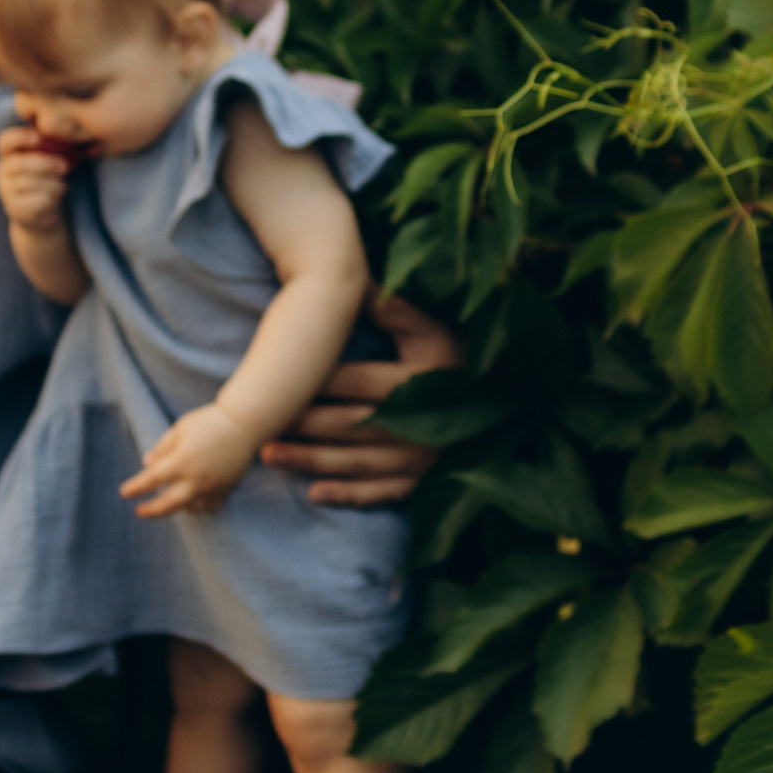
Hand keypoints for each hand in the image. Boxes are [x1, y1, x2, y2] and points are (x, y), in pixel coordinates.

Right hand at [0, 124, 74, 237]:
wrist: (39, 212)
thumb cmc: (44, 178)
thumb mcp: (43, 161)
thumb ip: (47, 149)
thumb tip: (66, 138)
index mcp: (7, 155)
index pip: (4, 142)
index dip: (19, 137)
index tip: (38, 138)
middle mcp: (2, 172)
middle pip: (20, 163)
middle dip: (46, 163)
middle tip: (65, 166)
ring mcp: (6, 191)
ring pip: (30, 182)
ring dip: (53, 182)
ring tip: (63, 184)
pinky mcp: (15, 208)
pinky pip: (37, 199)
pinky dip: (52, 196)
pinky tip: (58, 195)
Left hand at [121, 401, 261, 520]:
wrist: (245, 424)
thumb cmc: (209, 421)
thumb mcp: (181, 428)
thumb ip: (162, 447)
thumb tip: (147, 465)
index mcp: (183, 460)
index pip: (152, 479)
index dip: (136, 487)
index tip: (124, 492)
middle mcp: (198, 477)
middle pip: (169, 503)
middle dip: (152, 510)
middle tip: (140, 512)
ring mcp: (214, 486)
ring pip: (191, 508)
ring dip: (177, 507)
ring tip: (169, 501)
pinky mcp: (227, 489)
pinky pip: (210, 506)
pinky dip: (199, 507)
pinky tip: (192, 502)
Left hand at [257, 288, 461, 507]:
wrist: (513, 410)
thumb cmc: (463, 361)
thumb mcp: (434, 330)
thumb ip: (392, 309)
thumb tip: (350, 277)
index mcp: (418, 380)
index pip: (355, 381)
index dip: (315, 381)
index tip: (278, 380)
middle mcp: (418, 423)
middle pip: (348, 425)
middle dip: (302, 425)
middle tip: (260, 424)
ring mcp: (421, 459)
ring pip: (356, 462)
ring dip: (311, 461)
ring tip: (270, 456)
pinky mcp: (425, 483)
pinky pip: (382, 494)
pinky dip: (348, 495)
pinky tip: (315, 494)